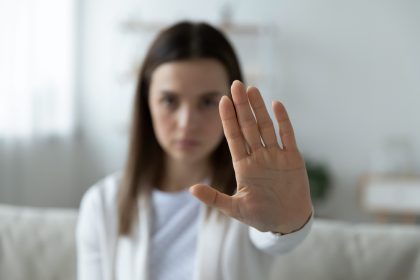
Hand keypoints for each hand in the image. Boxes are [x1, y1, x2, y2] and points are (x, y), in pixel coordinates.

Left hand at [190, 80, 311, 233]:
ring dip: (259, 108)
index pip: (234, 137)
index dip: (228, 119)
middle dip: (242, 106)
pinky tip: (277, 104)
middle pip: (248, 126)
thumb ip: (214, 198)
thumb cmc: (260, 216)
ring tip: (252, 89)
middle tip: (236, 85)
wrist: (287, 221)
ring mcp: (275, 155)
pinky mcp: (292, 158)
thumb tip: (191, 189)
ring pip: (266, 126)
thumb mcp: (235, 209)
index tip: (222, 100)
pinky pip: (288, 135)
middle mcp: (258, 156)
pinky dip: (283, 120)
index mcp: (243, 166)